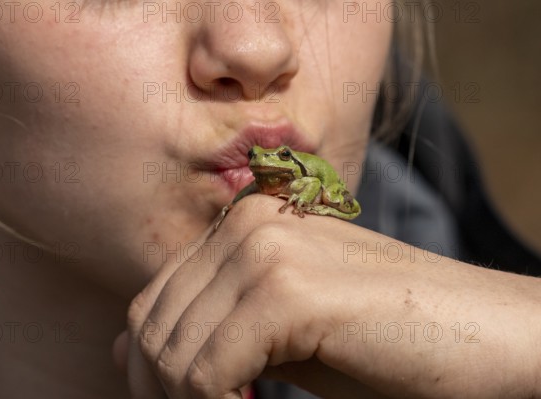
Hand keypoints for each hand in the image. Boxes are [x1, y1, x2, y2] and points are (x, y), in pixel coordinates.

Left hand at [116, 195, 540, 397]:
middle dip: (161, 391)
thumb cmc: (388, 340)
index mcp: (246, 223)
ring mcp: (266, 249)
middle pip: (152, 325)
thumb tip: (123, 352)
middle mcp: (249, 222)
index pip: (155, 300)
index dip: (152, 367)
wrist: (488, 334)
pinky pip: (207, 372)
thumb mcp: (282, 337)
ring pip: (171, 353)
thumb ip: (211, 332)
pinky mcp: (289, 289)